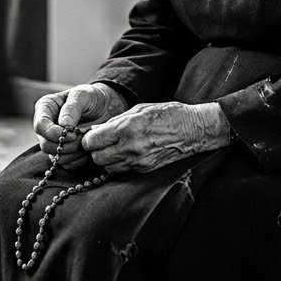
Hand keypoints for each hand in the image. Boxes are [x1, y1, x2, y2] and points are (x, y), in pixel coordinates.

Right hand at [33, 83, 126, 169]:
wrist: (106, 107)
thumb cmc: (92, 97)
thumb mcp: (83, 95)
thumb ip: (72, 108)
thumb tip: (63, 125)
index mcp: (45, 108)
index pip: (40, 126)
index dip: (53, 133)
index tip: (72, 134)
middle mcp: (46, 126)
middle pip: (46, 145)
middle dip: (66, 145)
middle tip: (82, 138)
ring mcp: (54, 141)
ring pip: (57, 157)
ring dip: (75, 152)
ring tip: (87, 140)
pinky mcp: (64, 152)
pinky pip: (68, 164)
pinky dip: (80, 159)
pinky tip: (88, 148)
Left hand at [81, 101, 229, 173]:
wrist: (192, 130)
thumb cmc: (166, 114)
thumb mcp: (138, 110)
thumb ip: (115, 121)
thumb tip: (96, 130)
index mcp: (127, 128)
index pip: (92, 141)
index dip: (88, 139)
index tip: (92, 135)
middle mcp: (131, 147)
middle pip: (97, 158)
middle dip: (95, 150)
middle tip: (101, 142)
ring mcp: (138, 161)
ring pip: (108, 167)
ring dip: (106, 159)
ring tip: (113, 147)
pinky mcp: (144, 169)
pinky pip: (122, 170)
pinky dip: (118, 163)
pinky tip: (124, 153)